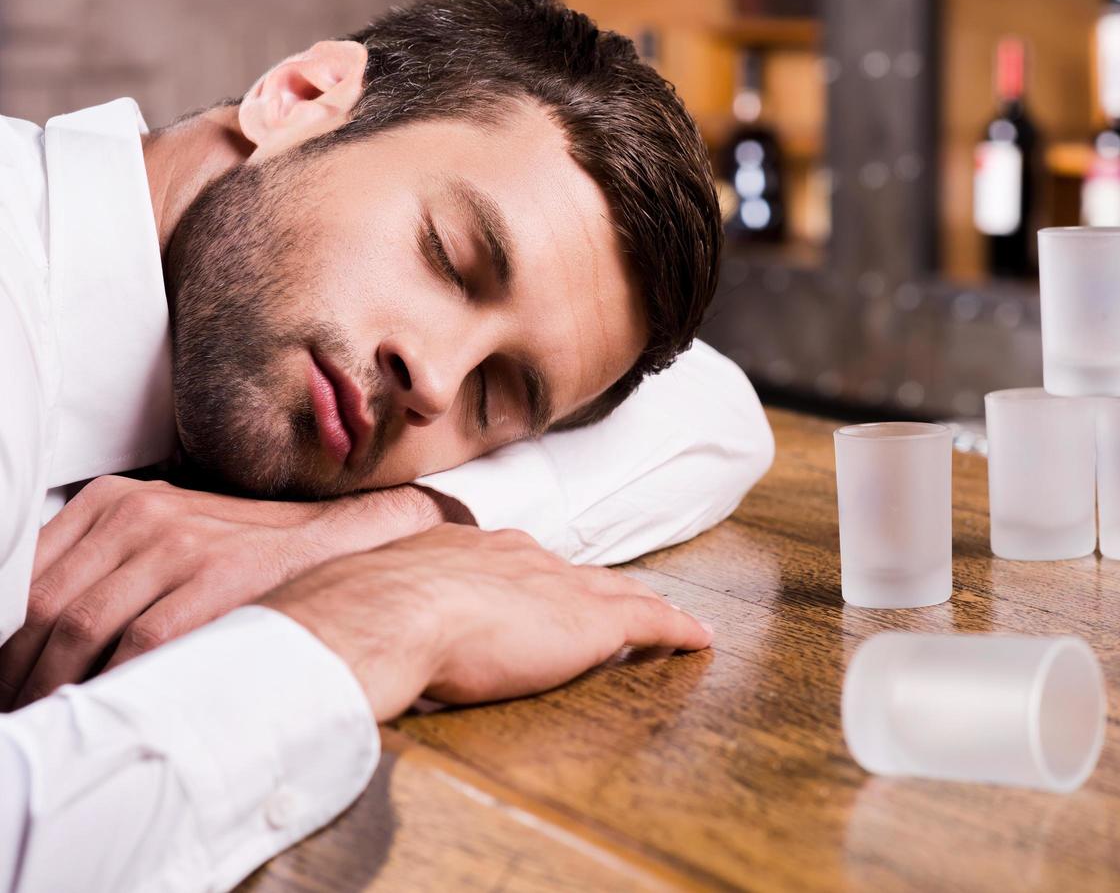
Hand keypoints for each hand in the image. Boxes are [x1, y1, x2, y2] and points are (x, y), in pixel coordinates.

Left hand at [0, 474, 452, 709]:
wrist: (341, 546)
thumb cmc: (250, 559)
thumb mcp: (169, 540)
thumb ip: (110, 569)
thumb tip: (41, 631)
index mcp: (118, 498)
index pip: (26, 574)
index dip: (8, 640)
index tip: (10, 676)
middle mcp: (140, 512)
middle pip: (43, 605)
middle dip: (22, 670)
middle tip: (25, 710)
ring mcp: (179, 541)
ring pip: (79, 625)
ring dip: (58, 687)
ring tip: (58, 721)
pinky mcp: (216, 574)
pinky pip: (139, 642)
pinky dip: (115, 684)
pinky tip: (113, 708)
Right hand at [263, 524, 712, 720]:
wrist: (389, 613)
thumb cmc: (362, 616)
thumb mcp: (368, 601)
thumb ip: (376, 608)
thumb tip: (349, 626)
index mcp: (464, 552)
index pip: (513, 565)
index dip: (531, 581)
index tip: (536, 592)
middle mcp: (519, 557)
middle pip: (570, 571)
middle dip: (592, 584)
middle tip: (612, 597)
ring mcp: (558, 585)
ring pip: (614, 591)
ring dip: (639, 603)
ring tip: (664, 616)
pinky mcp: (591, 622)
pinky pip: (650, 621)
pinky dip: (676, 629)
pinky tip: (698, 639)